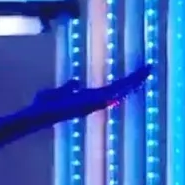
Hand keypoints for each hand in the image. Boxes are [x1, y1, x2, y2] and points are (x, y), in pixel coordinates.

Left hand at [32, 64, 152, 120]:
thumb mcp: (56, 94)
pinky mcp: (91, 102)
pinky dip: (123, 84)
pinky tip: (134, 77)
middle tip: (148, 69)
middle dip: (134, 80)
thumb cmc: (42, 107)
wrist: (35, 116)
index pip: (109, 90)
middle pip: (119, 90)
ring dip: (134, 80)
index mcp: (86, 100)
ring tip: (147, 69)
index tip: (135, 74)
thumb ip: (66, 89)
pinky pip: (112, 92)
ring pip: (120, 90)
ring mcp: (93, 104)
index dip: (123, 83)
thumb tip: (75, 82)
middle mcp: (93, 103)